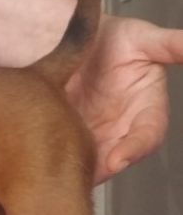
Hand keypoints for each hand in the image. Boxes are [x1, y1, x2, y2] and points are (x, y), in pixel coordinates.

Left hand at [65, 15, 182, 183]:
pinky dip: (59, 162)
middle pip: (118, 157)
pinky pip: (68, 154)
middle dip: (103, 168)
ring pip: (92, 160)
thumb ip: (171, 45)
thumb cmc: (115, 38)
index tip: (119, 159)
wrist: (76, 37)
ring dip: (80, 169)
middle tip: (86, 175)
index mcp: (147, 107)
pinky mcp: (70, 134)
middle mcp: (123, 126)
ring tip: (63, 176)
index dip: (136, 148)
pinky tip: (45, 166)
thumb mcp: (143, 37)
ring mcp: (96, 132)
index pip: (149, 135)